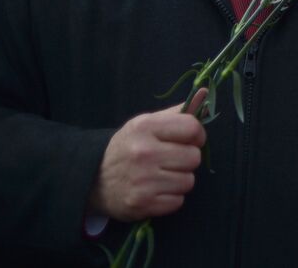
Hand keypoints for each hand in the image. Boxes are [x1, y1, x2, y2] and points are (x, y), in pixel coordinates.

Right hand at [88, 89, 207, 221]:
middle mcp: (144, 153)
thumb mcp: (147, 123)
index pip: (193, 128)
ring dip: (180, 180)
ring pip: (188, 181)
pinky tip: (156, 190)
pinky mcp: (142, 204)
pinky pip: (178, 202)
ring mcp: (142, 180)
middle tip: (171, 160)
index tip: (188, 140)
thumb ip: (178, 112)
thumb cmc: (128, 147)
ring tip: (162, 176)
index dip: (197, 135)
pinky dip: (171, 198)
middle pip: (194, 157)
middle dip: (187, 159)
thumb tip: (204, 93)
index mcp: (146, 127)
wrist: (93, 179)